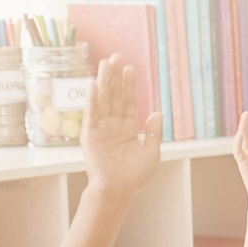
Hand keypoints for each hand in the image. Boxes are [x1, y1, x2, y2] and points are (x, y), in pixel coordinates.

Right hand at [79, 57, 162, 200]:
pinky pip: (91, 114)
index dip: (129, 85)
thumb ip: (154, 132)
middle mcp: (113, 125)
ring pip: (103, 100)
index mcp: (128, 129)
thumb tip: (157, 112)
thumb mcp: (151, 152)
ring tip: (105, 63)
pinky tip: (93, 85)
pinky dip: (92, 100)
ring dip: (104, 82)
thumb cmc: (135, 176)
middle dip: (116, 76)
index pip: (129, 102)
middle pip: (115, 96)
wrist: (119, 190)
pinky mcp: (90, 135)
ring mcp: (101, 129)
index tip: (129, 68)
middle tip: (116, 56)